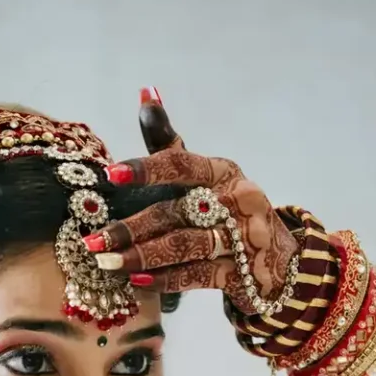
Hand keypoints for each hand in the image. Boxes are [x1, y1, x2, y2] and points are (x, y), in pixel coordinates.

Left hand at [87, 89, 297, 311]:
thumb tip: (146, 92)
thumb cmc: (229, 210)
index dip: (146, 169)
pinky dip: (166, 280)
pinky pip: (197, 276)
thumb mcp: (206, 175)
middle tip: (94, 241)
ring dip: (142, 257)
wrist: (280, 260)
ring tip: (109, 264)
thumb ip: (170, 145)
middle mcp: (237, 200)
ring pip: (185, 246)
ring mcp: (243, 238)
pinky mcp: (243, 274)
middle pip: (176, 212)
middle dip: (131, 228)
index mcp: (223, 171)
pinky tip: (138, 282)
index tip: (111, 176)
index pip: (181, 164)